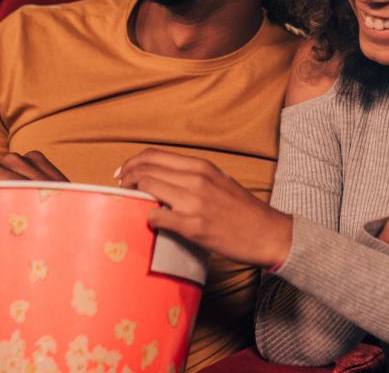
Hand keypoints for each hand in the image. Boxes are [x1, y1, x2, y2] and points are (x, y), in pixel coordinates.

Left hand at [116, 149, 291, 267]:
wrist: (268, 233)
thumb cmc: (243, 211)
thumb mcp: (219, 181)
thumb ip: (193, 177)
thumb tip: (164, 180)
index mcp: (201, 166)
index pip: (154, 155)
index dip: (132, 163)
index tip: (123, 173)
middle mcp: (196, 179)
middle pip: (146, 169)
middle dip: (126, 178)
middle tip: (121, 189)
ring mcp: (194, 202)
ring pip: (148, 187)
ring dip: (133, 195)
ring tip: (130, 203)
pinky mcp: (194, 225)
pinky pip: (157, 217)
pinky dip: (148, 218)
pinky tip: (151, 222)